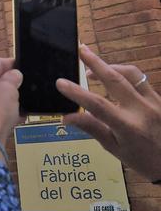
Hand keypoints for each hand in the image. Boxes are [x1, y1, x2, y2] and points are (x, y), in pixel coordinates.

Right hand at [56, 45, 160, 181]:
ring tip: (93, 71)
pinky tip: (113, 80)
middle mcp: (142, 110)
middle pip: (116, 80)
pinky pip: (141, 80)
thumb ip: (92, 128)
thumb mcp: (113, 148)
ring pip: (132, 74)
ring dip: (110, 67)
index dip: (77, 93)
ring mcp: (155, 102)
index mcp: (128, 127)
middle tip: (81, 50)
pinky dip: (124, 75)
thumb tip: (66, 117)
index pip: (97, 105)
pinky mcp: (160, 99)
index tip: (60, 83)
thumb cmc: (141, 160)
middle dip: (96, 63)